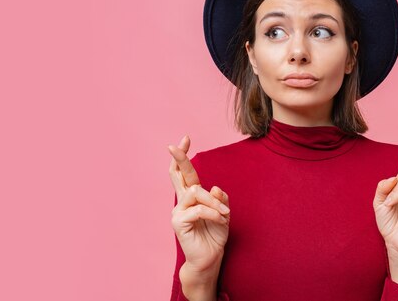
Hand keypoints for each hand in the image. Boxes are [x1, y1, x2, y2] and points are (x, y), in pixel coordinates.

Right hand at [168, 135, 230, 274]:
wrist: (210, 259)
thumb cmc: (215, 236)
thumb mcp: (224, 214)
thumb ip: (220, 199)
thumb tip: (214, 187)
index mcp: (193, 197)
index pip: (186, 173)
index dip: (184, 157)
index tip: (185, 139)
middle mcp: (183, 201)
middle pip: (178, 175)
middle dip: (178, 158)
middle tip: (173, 145)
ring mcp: (178, 211)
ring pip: (196, 193)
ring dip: (213, 201)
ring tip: (224, 213)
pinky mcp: (178, 222)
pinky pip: (198, 209)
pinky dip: (212, 212)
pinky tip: (220, 219)